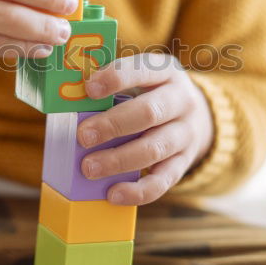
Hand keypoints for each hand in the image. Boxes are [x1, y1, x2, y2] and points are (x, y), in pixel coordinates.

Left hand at [77, 53, 213, 204]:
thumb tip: (68, 100)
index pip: (143, 70)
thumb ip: (112, 88)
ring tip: (88, 168)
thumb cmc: (151, 94)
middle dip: (113, 125)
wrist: (197, 116)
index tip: (89, 88)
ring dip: (118, 160)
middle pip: (149, 112)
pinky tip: (113, 194)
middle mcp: (181, 101)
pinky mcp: (184, 163)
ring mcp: (186, 134)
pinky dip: (137, 191)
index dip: (116, 78)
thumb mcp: (140, 80)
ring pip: (155, 148)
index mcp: (165, 72)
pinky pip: (163, 181)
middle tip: (83, 137)